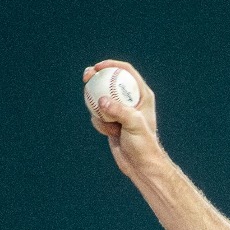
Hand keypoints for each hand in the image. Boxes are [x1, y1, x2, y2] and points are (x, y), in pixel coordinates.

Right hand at [83, 60, 164, 179]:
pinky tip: (110, 133)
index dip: (111, 65)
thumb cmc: (143, 144)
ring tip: (108, 123)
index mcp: (142, 95)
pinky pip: (97, 115)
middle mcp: (131, 100)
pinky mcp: (111, 120)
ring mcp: (119, 110)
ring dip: (98, 109)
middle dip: (96, 78)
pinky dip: (99, 123)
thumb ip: (119, 111)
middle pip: (110, 80)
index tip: (97, 67)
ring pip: (100, 98)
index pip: (126, 71)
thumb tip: (101, 100)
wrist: (140, 165)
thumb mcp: (134, 125)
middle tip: (86, 77)